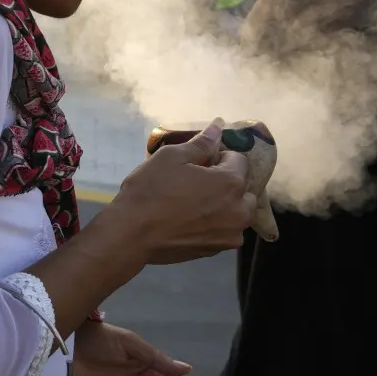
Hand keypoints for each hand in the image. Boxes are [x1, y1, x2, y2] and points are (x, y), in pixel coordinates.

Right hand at [106, 119, 254, 264]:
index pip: (239, 159)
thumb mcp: (171, 157)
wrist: (132, 234)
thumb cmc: (151, 191)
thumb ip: (201, 143)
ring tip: (194, 202)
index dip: (219, 156)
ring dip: (224, 203)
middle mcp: (240, 210)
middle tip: (197, 181)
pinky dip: (214, 222)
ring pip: (237, 211)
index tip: (198, 161)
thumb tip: (219, 125)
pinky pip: (225, 229)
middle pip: (244, 187)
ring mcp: (231, 233)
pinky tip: (190, 220)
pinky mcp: (218, 250)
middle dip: (227, 181)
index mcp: (232, 182)